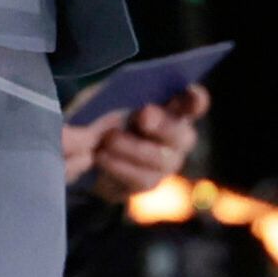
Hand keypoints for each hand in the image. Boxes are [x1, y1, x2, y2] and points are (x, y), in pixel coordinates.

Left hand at [66, 81, 210, 207]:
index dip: (196, 100)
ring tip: (107, 141)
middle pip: (182, 135)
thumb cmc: (98, 116)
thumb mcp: (98, 100)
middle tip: (144, 115)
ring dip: (134, 149)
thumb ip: (107, 100)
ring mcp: (164, 164)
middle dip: (164, 125)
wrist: (81, 152)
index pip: (192, 103)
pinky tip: (101, 159)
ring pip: (162, 162)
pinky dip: (119, 169)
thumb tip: (107, 119)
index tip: (191, 93)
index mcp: (171, 107)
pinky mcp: (145, 183)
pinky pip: (140, 181)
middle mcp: (175, 137)